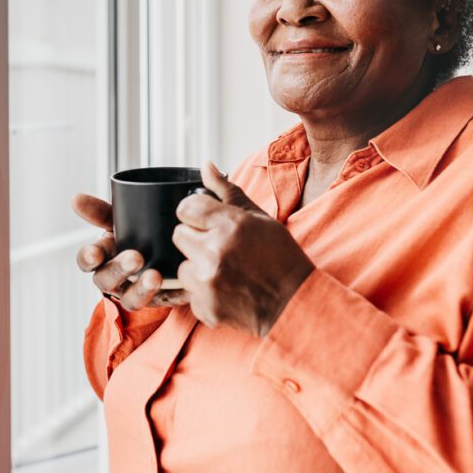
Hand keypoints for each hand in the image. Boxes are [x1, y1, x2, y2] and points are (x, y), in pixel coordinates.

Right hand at [71, 193, 190, 309]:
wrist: (169, 246)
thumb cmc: (137, 233)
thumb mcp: (121, 219)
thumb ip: (100, 211)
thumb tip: (76, 198)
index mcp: (103, 256)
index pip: (87, 260)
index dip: (89, 258)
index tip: (95, 254)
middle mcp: (115, 279)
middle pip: (107, 281)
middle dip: (119, 270)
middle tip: (136, 257)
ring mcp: (136, 292)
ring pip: (131, 300)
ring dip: (141, 289)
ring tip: (155, 276)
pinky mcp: (161, 299)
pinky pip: (163, 302)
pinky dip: (171, 294)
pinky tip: (181, 284)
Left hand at [172, 161, 314, 336]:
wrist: (293, 303)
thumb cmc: (279, 256)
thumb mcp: (258, 217)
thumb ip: (227, 191)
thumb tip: (206, 165)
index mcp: (229, 225)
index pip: (186, 208)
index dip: (196, 213)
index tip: (207, 221)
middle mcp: (214, 252)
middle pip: (179, 234)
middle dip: (195, 238)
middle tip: (219, 246)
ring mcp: (207, 282)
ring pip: (182, 265)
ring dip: (198, 267)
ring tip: (225, 270)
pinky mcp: (204, 307)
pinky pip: (190, 292)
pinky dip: (204, 291)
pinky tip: (227, 289)